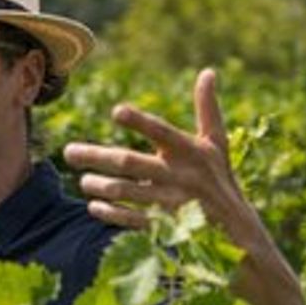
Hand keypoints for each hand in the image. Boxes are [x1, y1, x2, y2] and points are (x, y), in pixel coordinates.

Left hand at [63, 69, 305, 304]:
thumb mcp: (216, 145)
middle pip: (130, 163)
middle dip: (96, 156)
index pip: (162, 132)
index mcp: (191, 152)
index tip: (116, 110)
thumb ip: (207, 110)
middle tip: (69, 152)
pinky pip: (128, 219)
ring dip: (99, 186)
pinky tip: (94, 206)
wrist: (236, 231)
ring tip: (84, 182)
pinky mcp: (162, 226)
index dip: (140, 121)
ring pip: (124, 192)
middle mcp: (179, 176)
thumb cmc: (220, 180)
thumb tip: (208, 72)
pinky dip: (109, 213)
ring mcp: (169, 203)